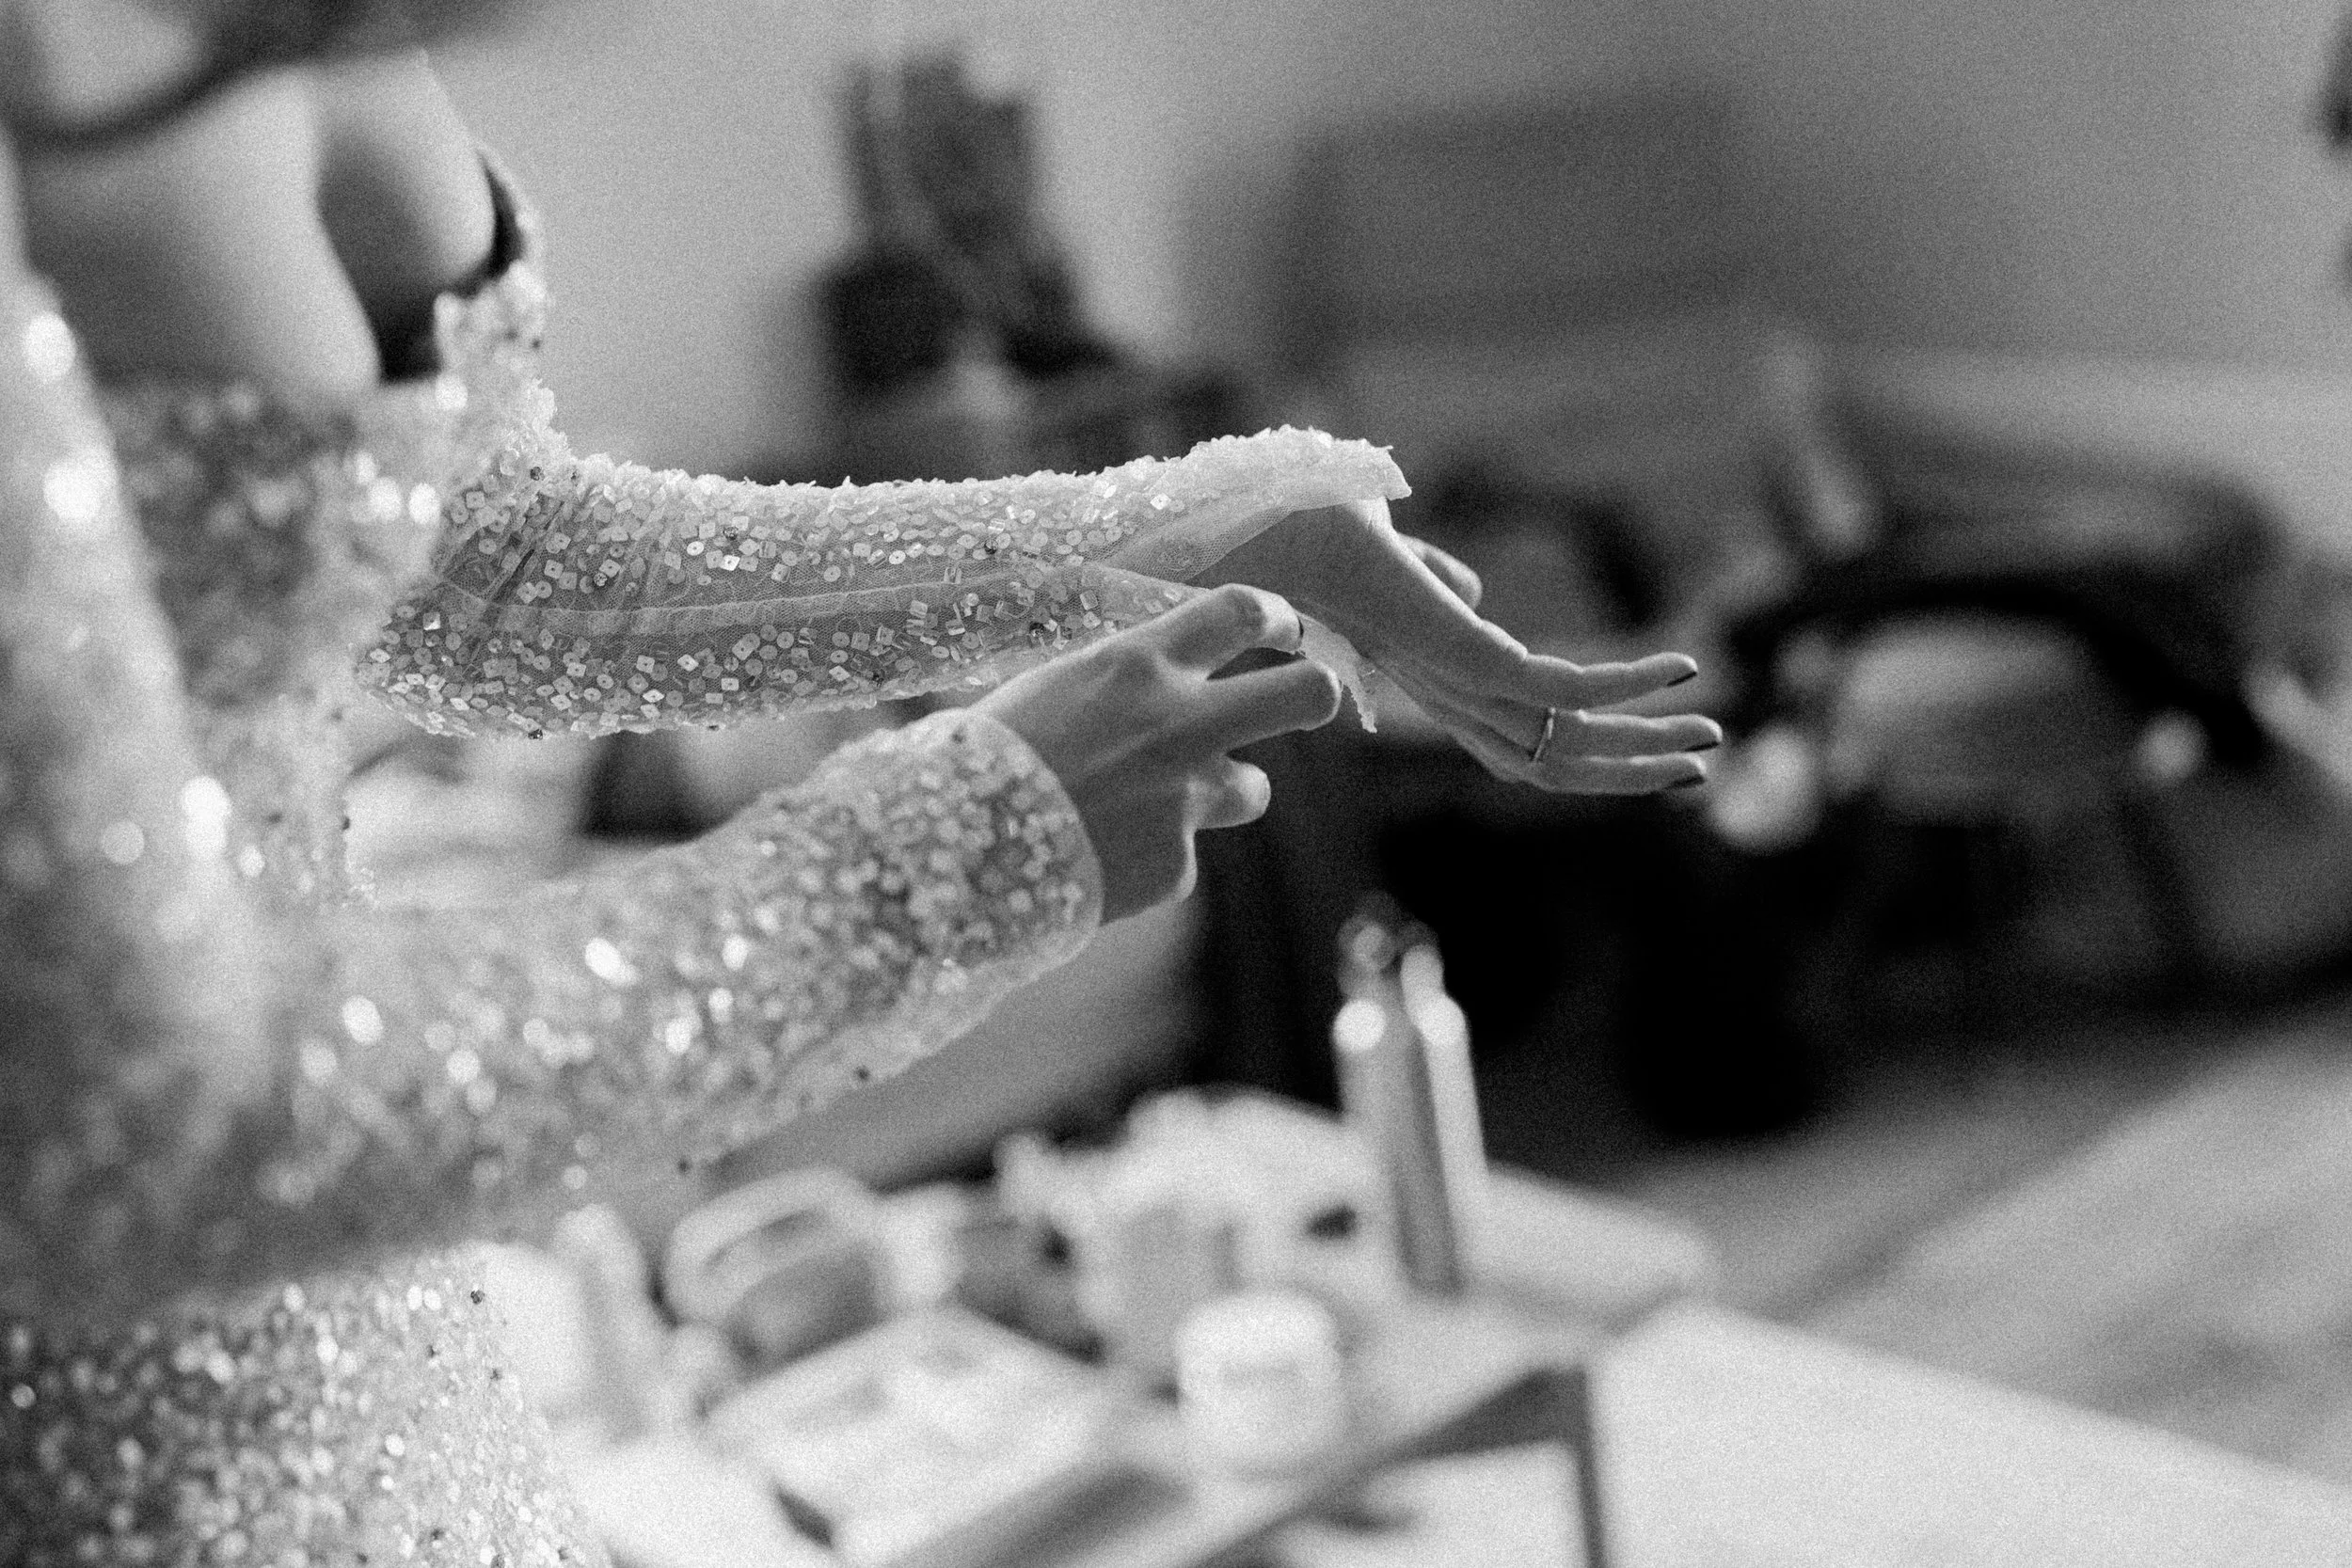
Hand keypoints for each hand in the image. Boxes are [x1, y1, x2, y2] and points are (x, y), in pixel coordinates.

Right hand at [976, 584, 1341, 920]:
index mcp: (1138, 664)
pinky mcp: (1177, 866)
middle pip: (1305, 694)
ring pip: (1254, 788)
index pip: (1243, 611)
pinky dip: (1149, 859)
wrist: (952, 851)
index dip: (1276, 617)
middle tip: (1306, 698)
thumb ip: (1120, 683)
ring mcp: (1185, 799)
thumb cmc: (983, 758)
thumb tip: (1158, 674)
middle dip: (1318, 692)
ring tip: (1159, 805)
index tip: (1280, 629)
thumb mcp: (1052, 689)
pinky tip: (1098, 858)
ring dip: (1224, 792)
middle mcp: (1179, 724)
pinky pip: (1181, 857)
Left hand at [1206, 501, 1720, 792]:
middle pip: (1551, 760)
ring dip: (1643, 739)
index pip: (1521, 740)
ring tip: (1710, 733)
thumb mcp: (1386, 551)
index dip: (1589, 748)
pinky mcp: (1455, 651)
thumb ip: (1432, 576)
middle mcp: (1442, 695)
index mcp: (1431, 678)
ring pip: (1562, 740)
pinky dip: (1622, 682)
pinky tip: (1674, 669)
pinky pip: (1555, 686)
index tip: (1653, 743)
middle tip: (1704, 759)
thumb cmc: (1302, 525)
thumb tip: (1473, 592)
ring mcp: (1447, 678)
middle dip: (1631, 765)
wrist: (1249, 514)